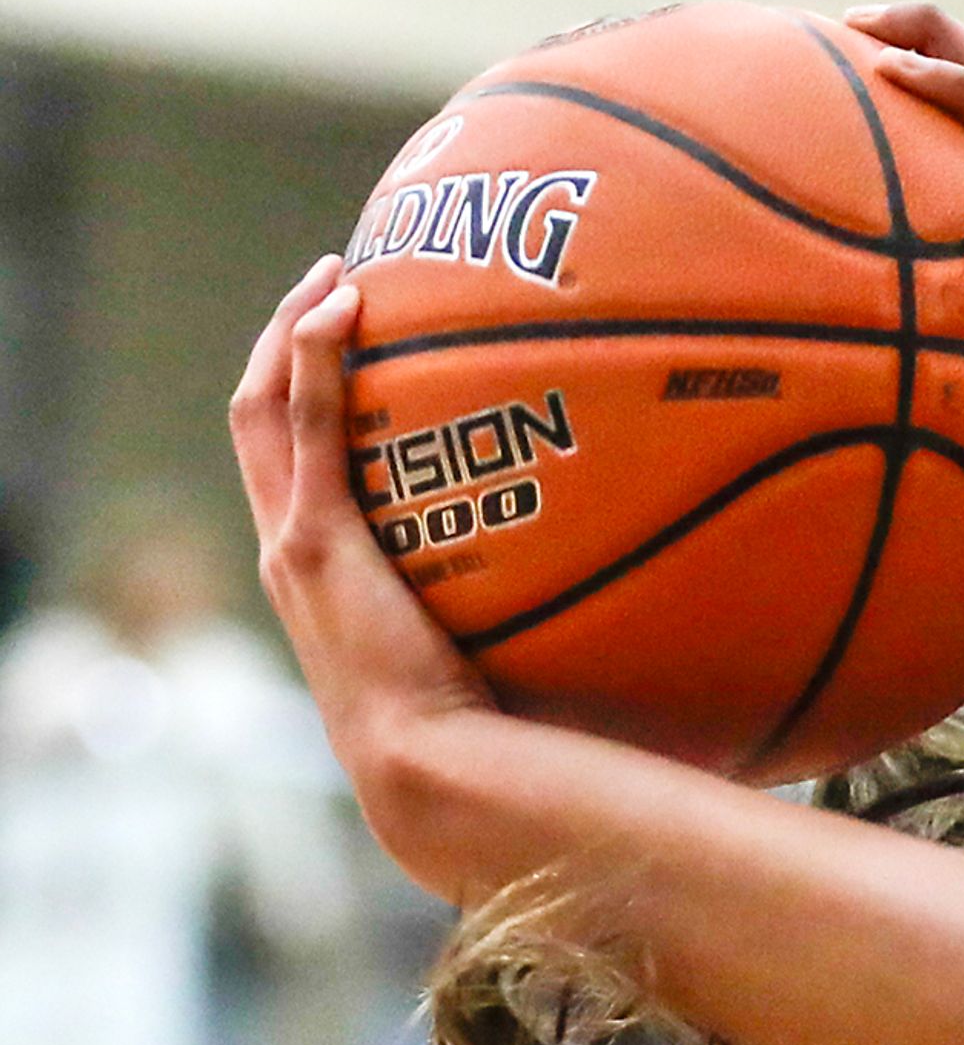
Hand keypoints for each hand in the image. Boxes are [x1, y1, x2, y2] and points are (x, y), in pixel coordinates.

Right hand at [227, 257, 496, 797]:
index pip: (288, 464)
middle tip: (330, 279)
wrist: (440, 771)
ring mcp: (295, 546)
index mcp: (317, 573)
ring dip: (290, 332)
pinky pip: (307, 428)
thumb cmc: (483, 727)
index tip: (342, 335)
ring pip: (263, 411)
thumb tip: (627, 564)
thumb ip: (527, 591)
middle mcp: (289, 553)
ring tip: (334, 273)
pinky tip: (342, 306)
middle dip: (280, 342)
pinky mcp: (318, 543)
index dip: (300, 394)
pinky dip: (314, 360)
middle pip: (256, 421)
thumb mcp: (494, 639)